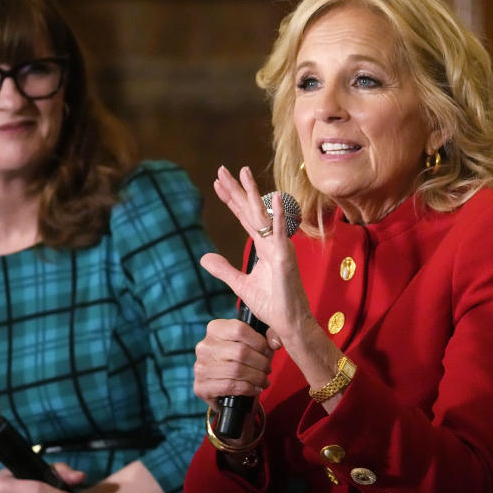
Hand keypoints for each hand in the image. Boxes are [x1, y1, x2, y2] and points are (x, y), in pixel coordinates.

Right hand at [194, 317, 280, 410]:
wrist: (219, 388)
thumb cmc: (236, 361)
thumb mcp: (245, 343)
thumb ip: (261, 338)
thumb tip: (275, 342)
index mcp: (214, 329)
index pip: (240, 329)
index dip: (259, 341)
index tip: (268, 351)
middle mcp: (204, 346)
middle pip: (241, 351)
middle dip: (261, 362)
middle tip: (268, 369)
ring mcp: (200, 367)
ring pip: (237, 370)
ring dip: (257, 377)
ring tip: (264, 380)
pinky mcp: (201, 386)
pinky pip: (230, 386)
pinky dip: (248, 388)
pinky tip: (255, 388)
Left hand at [200, 166, 314, 345]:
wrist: (289, 323)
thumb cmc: (272, 304)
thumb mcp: (240, 285)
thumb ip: (224, 269)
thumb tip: (204, 257)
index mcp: (262, 247)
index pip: (244, 217)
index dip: (231, 200)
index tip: (218, 183)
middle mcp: (271, 242)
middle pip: (250, 210)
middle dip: (236, 189)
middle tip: (222, 169)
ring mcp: (279, 248)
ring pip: (263, 215)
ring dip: (253, 193)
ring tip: (243, 172)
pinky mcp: (286, 258)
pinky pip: (280, 234)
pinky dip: (278, 216)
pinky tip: (275, 197)